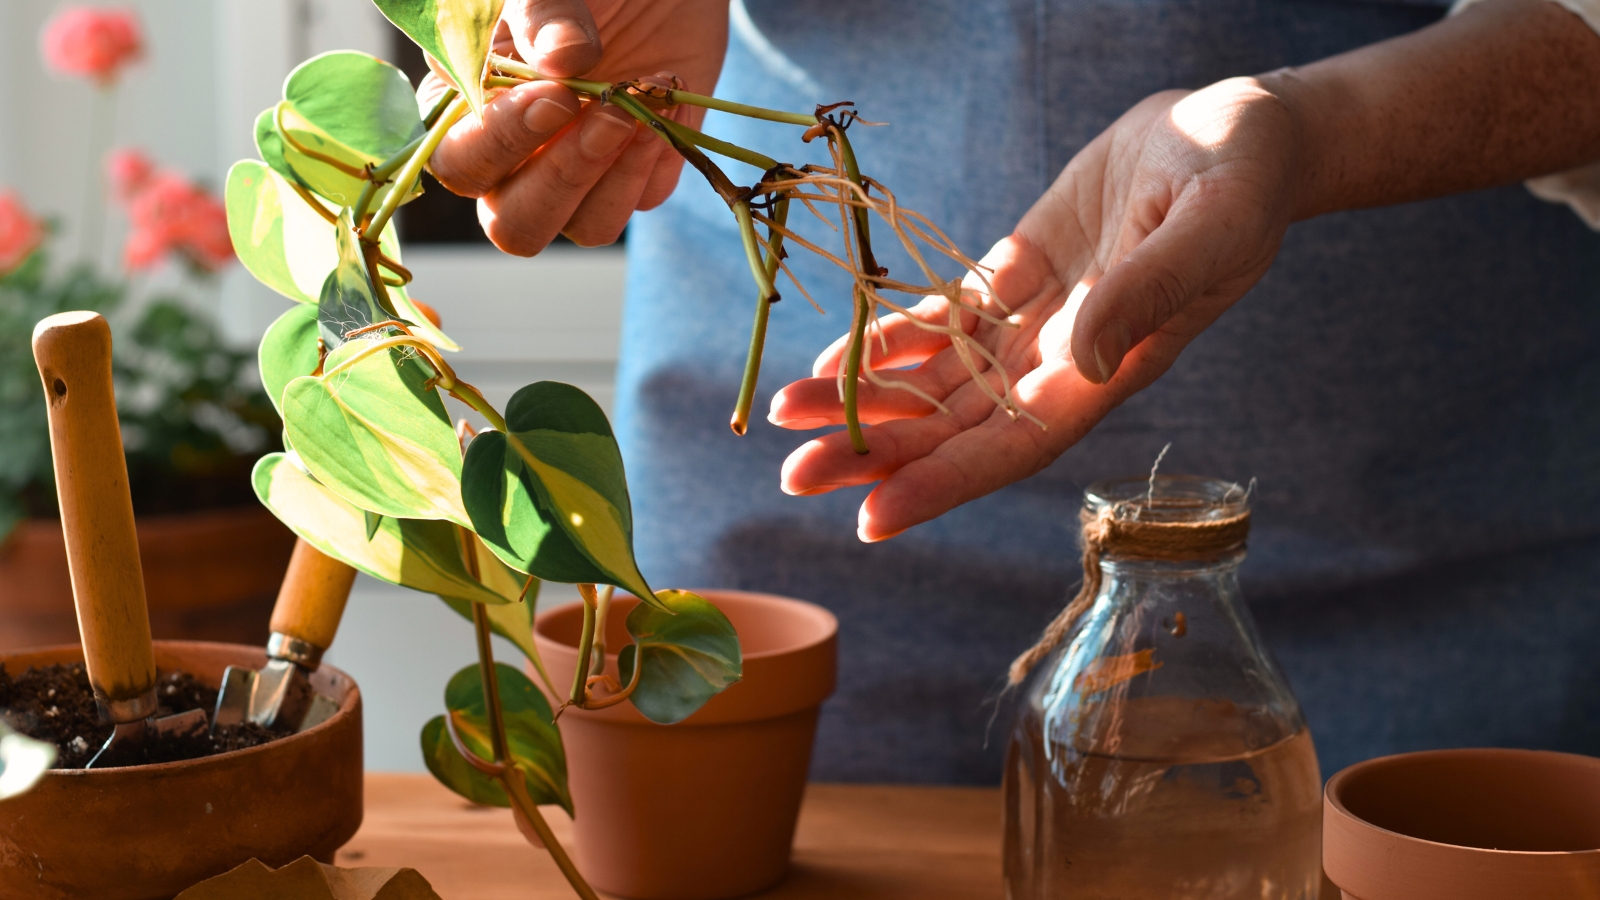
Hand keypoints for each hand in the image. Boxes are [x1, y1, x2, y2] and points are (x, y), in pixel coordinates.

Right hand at [424, 0, 729, 252]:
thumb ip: (541, 14)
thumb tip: (563, 59)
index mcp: (468, 111)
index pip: (461, 164)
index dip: (503, 144)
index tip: (554, 97)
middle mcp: (517, 159)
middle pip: (516, 224)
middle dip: (563, 178)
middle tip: (607, 115)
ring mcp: (579, 172)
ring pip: (586, 228)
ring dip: (617, 177)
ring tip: (640, 109)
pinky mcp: (636, 172)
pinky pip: (643, 200)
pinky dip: (657, 157)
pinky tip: (667, 97)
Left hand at [769, 78, 1302, 540]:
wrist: (1235, 130)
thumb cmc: (1243, 180)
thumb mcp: (1210, 227)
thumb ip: (1148, 292)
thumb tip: (1084, 362)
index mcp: (1109, 371)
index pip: (1013, 447)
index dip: (943, 484)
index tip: (873, 517)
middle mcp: (1061, 363)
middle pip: (956, 428)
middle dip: (877, 453)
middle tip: (794, 474)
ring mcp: (1035, 321)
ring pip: (937, 380)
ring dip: (865, 401)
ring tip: (787, 414)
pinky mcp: (1018, 274)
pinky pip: (943, 320)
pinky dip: (889, 341)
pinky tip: (833, 360)